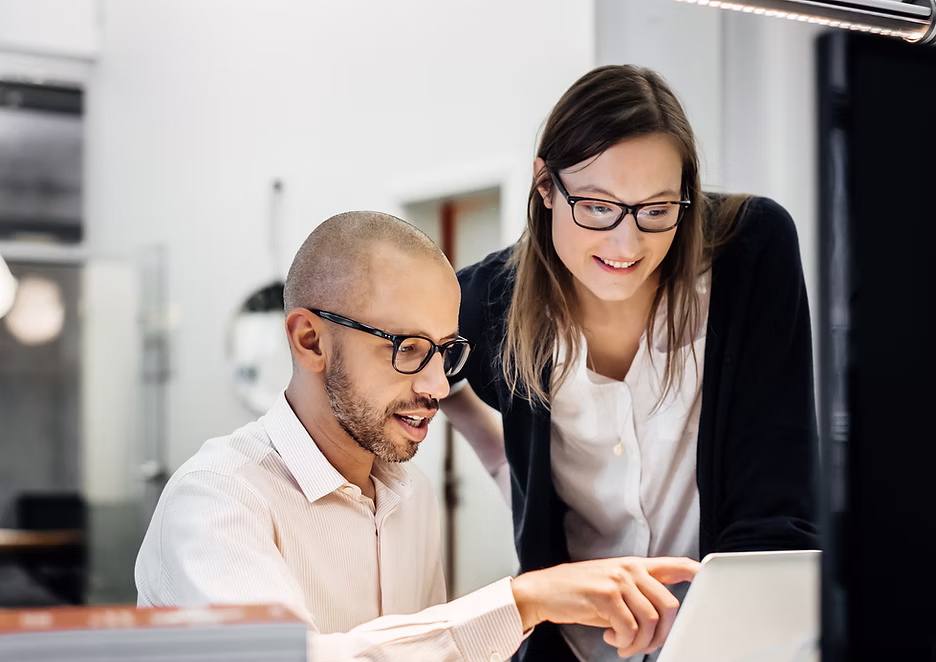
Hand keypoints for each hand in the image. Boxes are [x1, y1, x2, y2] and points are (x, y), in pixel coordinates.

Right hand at [510, 556, 698, 657]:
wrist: (543, 591)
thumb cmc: (579, 593)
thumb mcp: (612, 586)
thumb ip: (638, 594)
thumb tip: (664, 619)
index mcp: (635, 566)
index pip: (675, 564)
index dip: (696, 572)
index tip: (707, 579)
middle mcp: (630, 569)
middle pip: (669, 606)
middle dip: (662, 635)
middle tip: (644, 645)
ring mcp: (618, 580)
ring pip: (650, 620)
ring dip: (640, 643)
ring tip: (623, 645)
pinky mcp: (606, 595)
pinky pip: (629, 628)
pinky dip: (623, 642)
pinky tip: (611, 639)